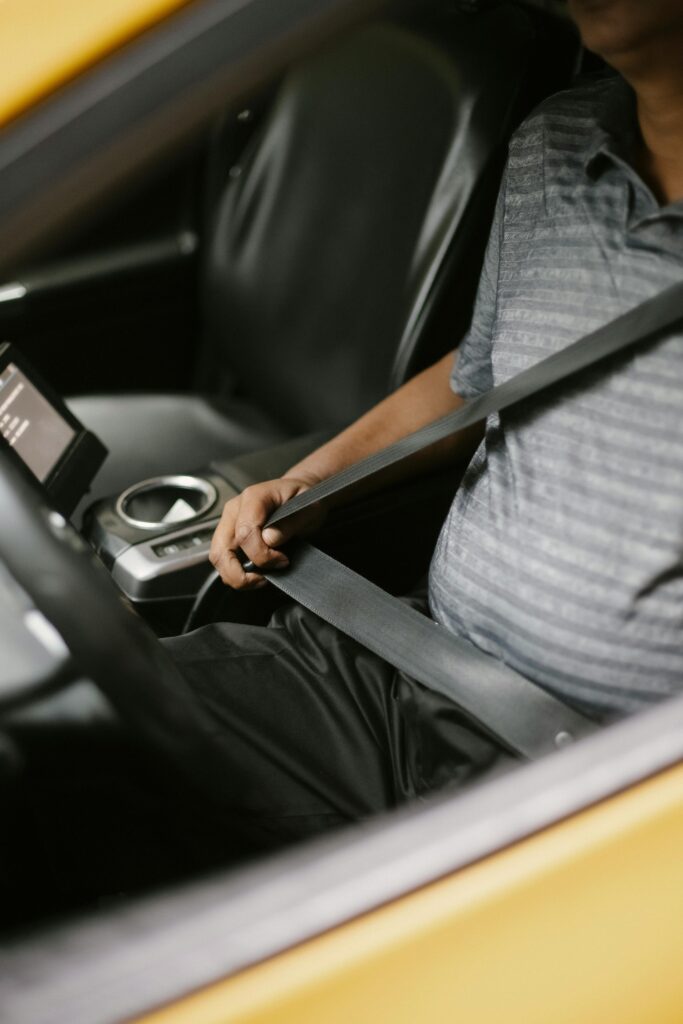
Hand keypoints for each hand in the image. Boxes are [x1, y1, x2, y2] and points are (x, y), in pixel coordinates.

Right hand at [209, 475, 323, 588]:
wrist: (300, 495)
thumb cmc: (304, 499)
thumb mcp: (310, 507)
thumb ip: (290, 523)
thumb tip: (270, 540)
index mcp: (254, 498)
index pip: (245, 533)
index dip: (263, 555)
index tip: (282, 561)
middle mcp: (235, 509)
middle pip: (222, 549)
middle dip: (241, 574)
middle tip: (264, 579)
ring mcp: (229, 522)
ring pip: (218, 557)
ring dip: (236, 576)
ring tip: (260, 578)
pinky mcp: (229, 535)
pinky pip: (223, 559)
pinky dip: (236, 573)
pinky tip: (255, 573)